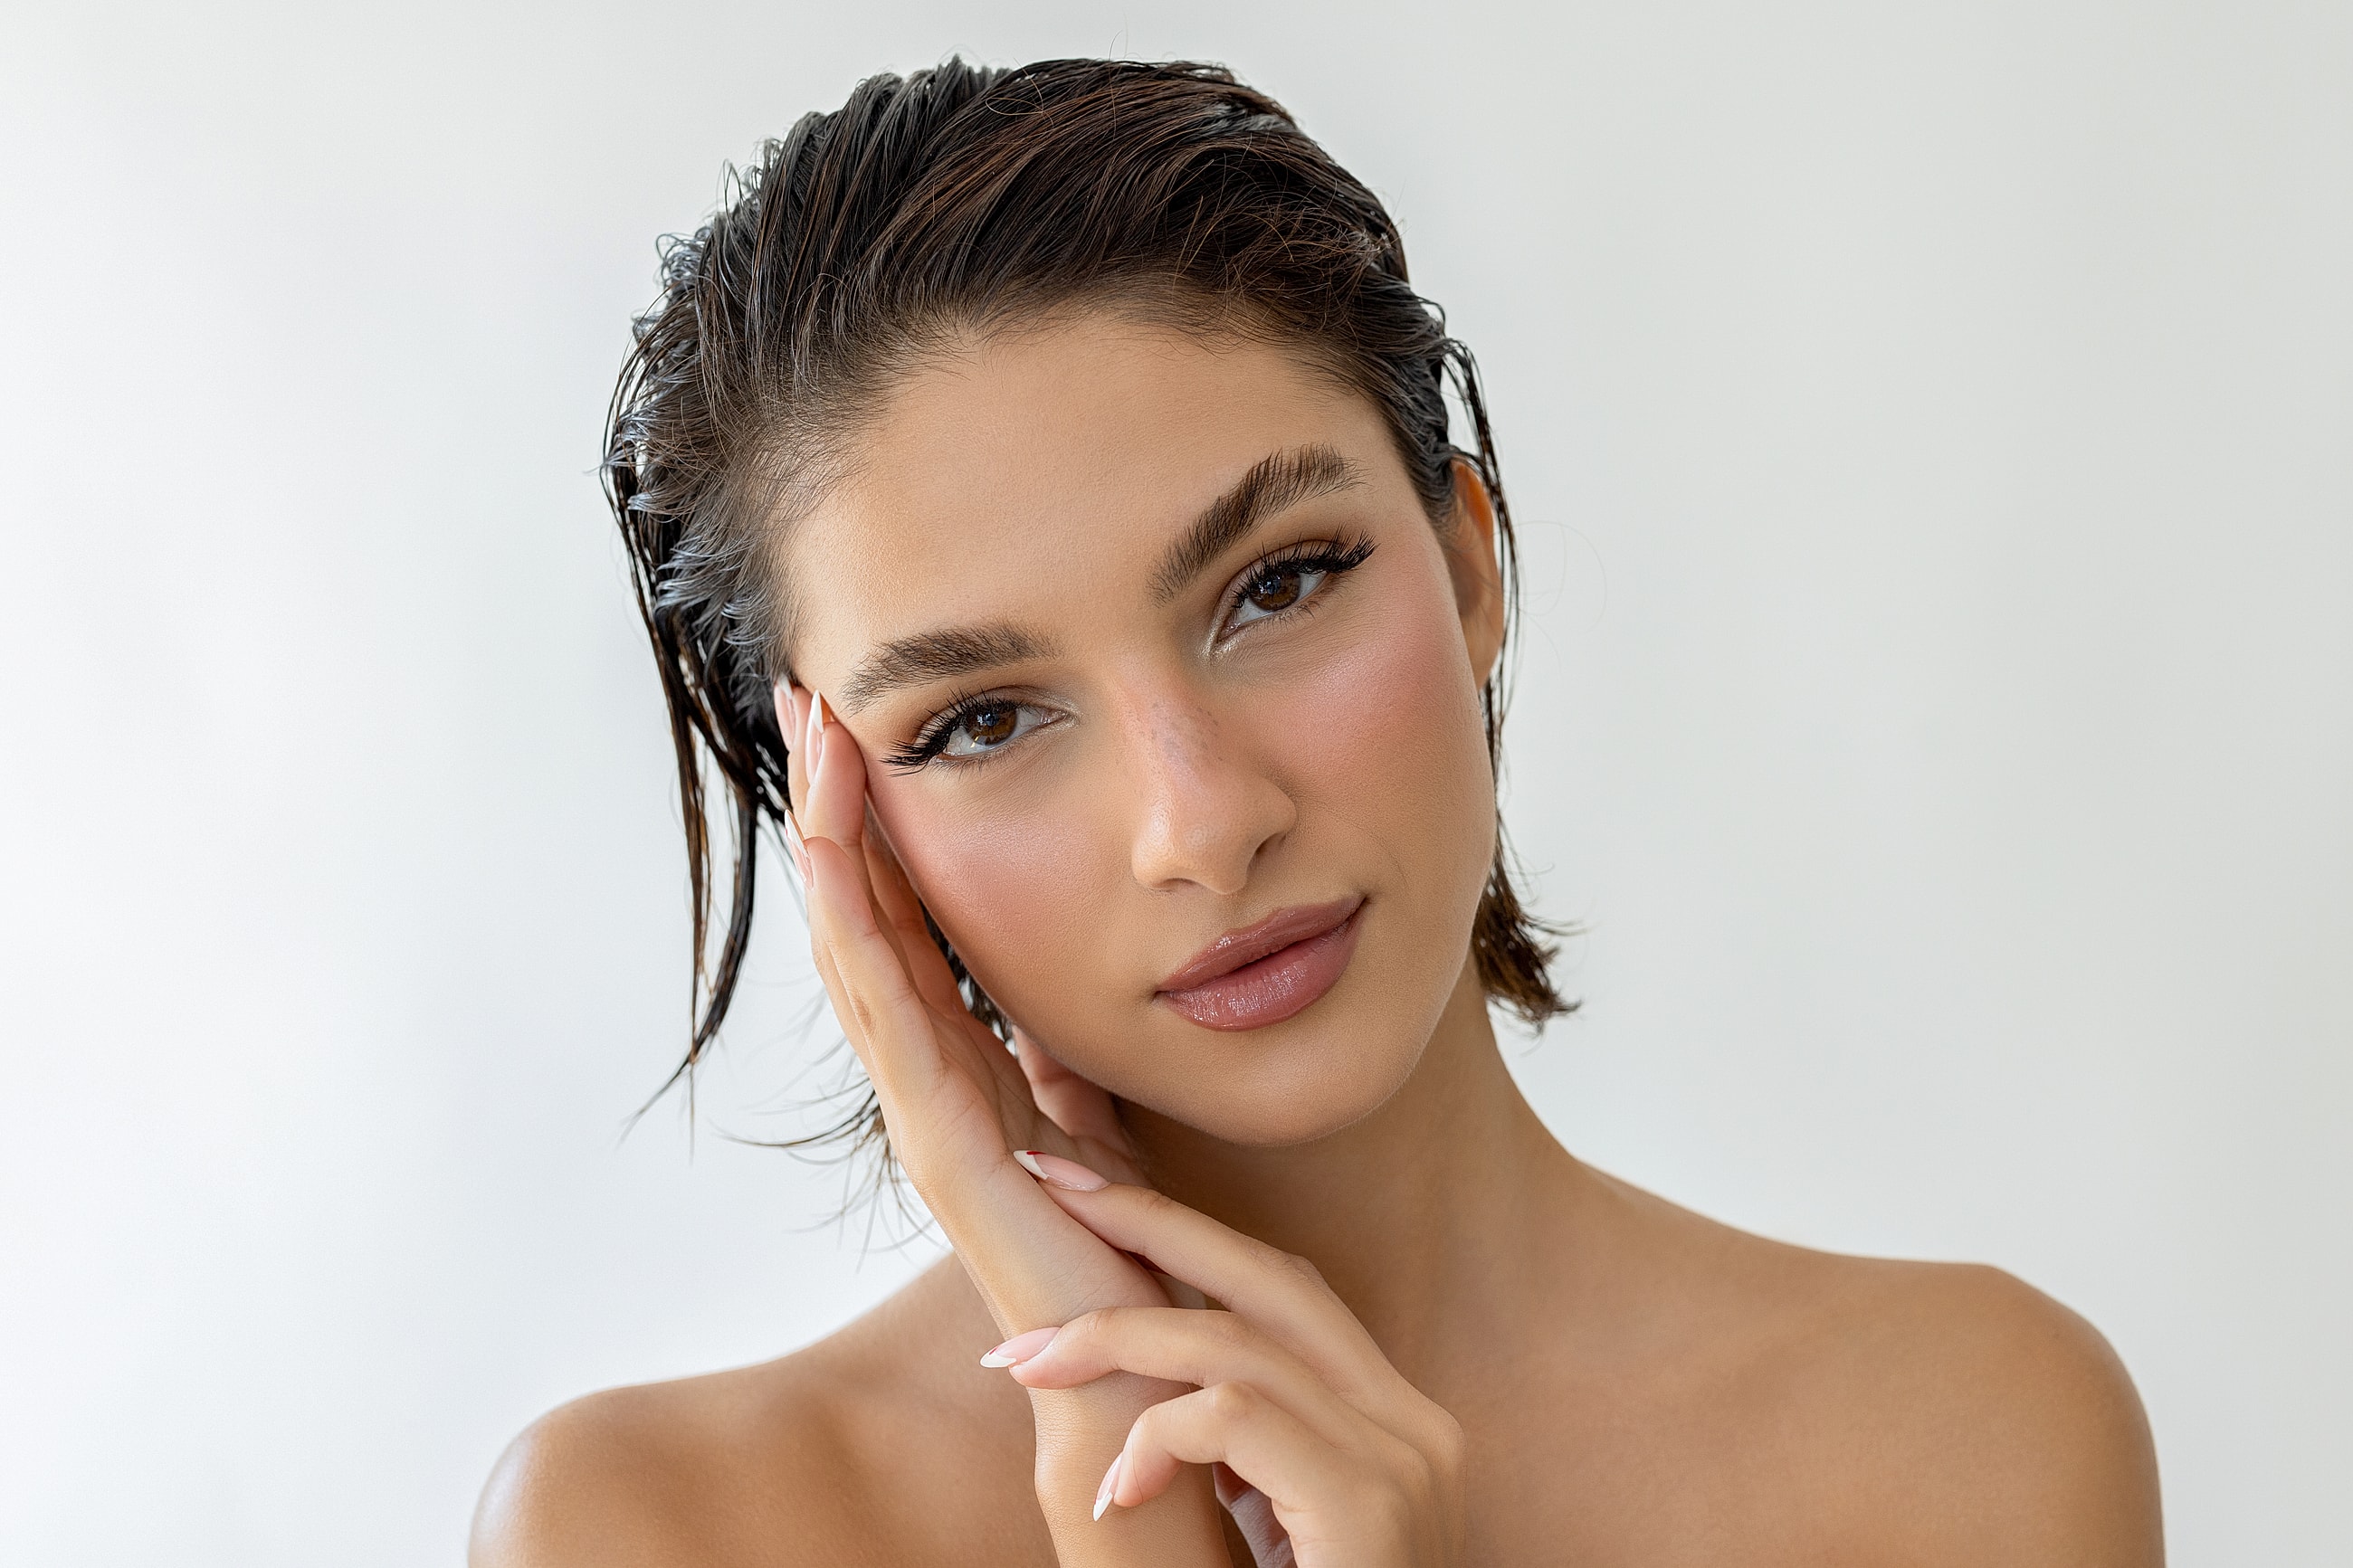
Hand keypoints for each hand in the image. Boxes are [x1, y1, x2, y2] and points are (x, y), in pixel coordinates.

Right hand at [781, 688, 1231, 1559]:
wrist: (1139, 1371)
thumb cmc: (1124, 1251)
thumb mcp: (1098, 1116)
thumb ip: (1065, 1058)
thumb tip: (1057, 996)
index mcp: (965, 1060)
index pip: (904, 915)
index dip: (875, 821)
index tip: (860, 722)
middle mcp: (926, 1077)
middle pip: (861, 914)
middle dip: (833, 801)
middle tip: (807, 692)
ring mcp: (924, 1110)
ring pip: (859, 950)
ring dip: (831, 839)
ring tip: (813, 738)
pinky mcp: (943, 1149)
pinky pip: (893, 1019)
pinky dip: (858, 929)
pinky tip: (833, 853)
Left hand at [996, 1169, 1467, 1567]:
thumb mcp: (1260, 1531)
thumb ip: (1228, 1455)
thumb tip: (1130, 1384)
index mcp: (1389, 1423)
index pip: (1284, 1289)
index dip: (1184, 1231)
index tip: (1088, 1192)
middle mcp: (1413, 1426)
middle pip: (1271, 1276)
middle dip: (1150, 1220)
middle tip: (1047, 1184)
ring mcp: (1404, 1464)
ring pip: (1238, 1343)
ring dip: (1113, 1341)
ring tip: (1025, 1363)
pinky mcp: (1373, 1510)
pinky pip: (1241, 1419)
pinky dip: (1160, 1435)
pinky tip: (1112, 1489)